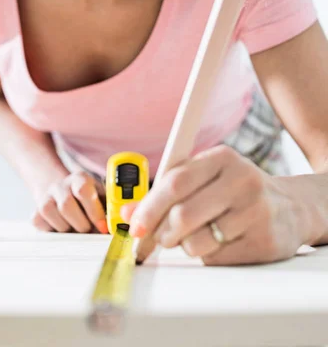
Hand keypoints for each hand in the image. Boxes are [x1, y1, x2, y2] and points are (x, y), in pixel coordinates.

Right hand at [32, 172, 107, 233]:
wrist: (59, 191)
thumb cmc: (86, 199)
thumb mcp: (99, 196)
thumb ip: (109, 208)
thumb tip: (118, 225)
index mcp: (80, 178)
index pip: (83, 190)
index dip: (94, 211)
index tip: (102, 227)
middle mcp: (61, 185)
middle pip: (66, 206)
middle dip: (81, 224)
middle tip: (88, 230)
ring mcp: (45, 198)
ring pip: (54, 216)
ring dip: (69, 229)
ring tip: (76, 228)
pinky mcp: (35, 213)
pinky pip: (42, 225)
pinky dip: (55, 232)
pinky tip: (62, 228)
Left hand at [121, 145, 305, 264]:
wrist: (290, 207)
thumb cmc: (235, 190)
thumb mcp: (206, 177)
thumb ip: (167, 191)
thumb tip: (127, 213)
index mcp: (222, 158)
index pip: (175, 182)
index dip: (149, 207)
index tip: (135, 224)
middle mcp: (242, 181)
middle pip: (183, 215)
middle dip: (162, 232)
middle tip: (158, 238)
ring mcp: (255, 212)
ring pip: (196, 242)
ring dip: (184, 246)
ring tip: (192, 237)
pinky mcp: (264, 241)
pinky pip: (215, 258)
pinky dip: (206, 255)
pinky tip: (218, 242)